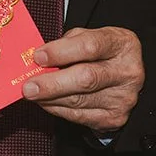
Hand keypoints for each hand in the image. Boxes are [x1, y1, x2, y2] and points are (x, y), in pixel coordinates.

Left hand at [22, 26, 143, 131]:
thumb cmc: (102, 53)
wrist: (125, 76)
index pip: (90, 46)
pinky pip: (77, 116)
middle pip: (86, 78)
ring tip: (32, 93)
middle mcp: (127, 72)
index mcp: (122, 44)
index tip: (38, 57)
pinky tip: (47, 101)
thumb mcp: (91, 36)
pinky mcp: (113, 118)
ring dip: (49, 98)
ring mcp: (122, 98)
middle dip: (52, 84)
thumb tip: (38, 59)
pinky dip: (57, 108)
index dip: (61, 52)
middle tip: (28, 87)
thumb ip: (67, 43)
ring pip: (78, 101)